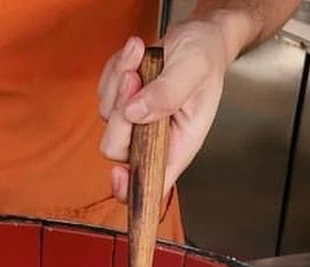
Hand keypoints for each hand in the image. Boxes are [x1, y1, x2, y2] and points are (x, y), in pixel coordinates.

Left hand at [97, 19, 239, 203]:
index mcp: (178, 145)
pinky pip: (104, 92)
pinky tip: (137, 55)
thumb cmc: (205, 58)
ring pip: (107, 114)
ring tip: (144, 54)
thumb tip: (136, 113)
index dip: (131, 187)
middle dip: (120, 111)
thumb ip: (168, 94)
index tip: (118, 173)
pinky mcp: (121, 102)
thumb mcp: (194, 70)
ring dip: (119, 79)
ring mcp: (134, 122)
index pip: (151, 182)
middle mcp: (153, 139)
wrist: (199, 37)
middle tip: (134, 77)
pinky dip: (115, 70)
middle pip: (116, 147)